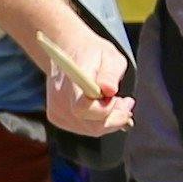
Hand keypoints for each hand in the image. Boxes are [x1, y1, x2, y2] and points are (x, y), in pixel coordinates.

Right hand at [32, 24, 133, 138]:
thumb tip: (110, 90)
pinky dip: (98, 121)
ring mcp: (56, 110)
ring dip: (109, 120)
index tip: (119, 98)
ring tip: (116, 101)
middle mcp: (60, 99)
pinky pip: (84, 128)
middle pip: (92, 125)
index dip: (106, 109)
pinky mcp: (56, 117)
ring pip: (91, 129)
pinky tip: (103, 106)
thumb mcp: (109, 56)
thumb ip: (110, 74)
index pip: (84, 108)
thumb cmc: (92, 54)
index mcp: (72, 81)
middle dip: (115, 117)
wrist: (66, 52)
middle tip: (126, 102)